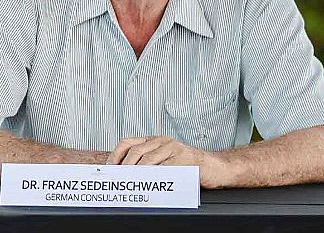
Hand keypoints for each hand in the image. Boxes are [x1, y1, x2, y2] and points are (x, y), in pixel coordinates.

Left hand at [108, 136, 229, 188]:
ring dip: (136, 172)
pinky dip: (154, 176)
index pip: (128, 142)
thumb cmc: (188, 165)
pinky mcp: (184, 158)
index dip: (116, 155)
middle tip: (117, 178)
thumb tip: (125, 173)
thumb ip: (148, 162)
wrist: (214, 167)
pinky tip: (148, 183)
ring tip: (129, 182)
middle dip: (124, 166)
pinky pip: (165, 168)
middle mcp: (162, 141)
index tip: (109, 168)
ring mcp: (173, 148)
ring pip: (149, 160)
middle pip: (136, 151)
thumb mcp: (165, 159)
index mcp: (154, 140)